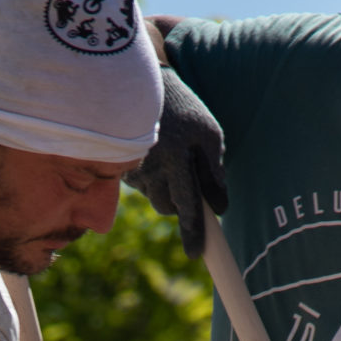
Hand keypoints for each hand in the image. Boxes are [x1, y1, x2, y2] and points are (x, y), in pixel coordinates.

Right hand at [124, 68, 226, 257]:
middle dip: (180, 200)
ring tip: (169, 154)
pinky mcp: (122, 169)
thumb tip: (219, 207)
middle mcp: (151, 168)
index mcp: (176, 159)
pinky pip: (143, 187)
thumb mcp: (208, 132)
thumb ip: (214, 171)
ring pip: (155, 198)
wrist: (140, 86)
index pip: (187, 205)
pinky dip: (152, 177)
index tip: (196, 255)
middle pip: (168, 208)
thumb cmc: (183, 109)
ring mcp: (133, 170)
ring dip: (166, 187)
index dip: (193, 232)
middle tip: (186, 173)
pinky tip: (153, 153)